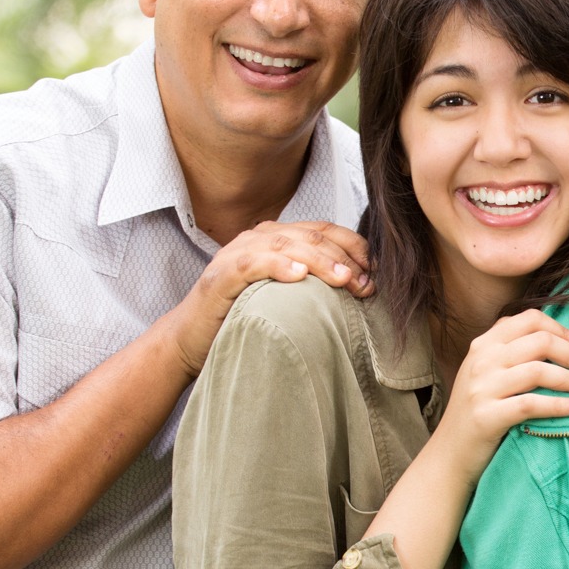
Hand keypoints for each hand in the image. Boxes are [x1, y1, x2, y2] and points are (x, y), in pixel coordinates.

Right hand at [164, 220, 373, 375]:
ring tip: (345, 278)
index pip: (323, 230)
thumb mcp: (287, 297)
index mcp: (278, 238)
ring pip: (286, 244)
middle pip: (311, 235)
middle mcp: (259, 237)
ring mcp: (239, 253)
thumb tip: (361, 288)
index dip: (353, 246)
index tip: (376, 271)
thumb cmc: (245, 317)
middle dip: (344, 258)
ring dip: (320, 260)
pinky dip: (278, 266)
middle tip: (367, 284)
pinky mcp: (222, 275)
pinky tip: (299, 276)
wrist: (193, 338)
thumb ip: (315, 284)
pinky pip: (253, 263)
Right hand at [432, 310, 568, 481]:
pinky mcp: (486, 416)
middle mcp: (481, 360)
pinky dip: (559, 404)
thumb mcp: (488, 374)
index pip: (530, 319)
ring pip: (539, 371)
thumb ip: (513, 353)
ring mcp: (482, 387)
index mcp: (484, 344)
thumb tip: (563, 341)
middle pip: (540, 342)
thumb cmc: (479, 413)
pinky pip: (531, 404)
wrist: (449, 454)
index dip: (564, 330)